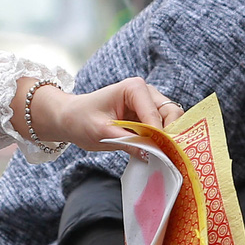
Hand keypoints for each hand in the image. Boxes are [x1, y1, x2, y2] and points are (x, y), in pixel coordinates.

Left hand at [26, 76, 181, 154]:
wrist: (72, 119)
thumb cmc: (82, 119)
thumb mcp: (102, 132)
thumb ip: (128, 141)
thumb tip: (151, 154)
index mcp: (134, 88)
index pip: (155, 114)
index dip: (159, 135)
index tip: (159, 154)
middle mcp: (146, 93)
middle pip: (172, 113)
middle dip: (171, 135)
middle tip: (166, 156)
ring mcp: (149, 104)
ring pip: (171, 122)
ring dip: (168, 139)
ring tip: (161, 156)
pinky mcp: (148, 117)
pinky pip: (163, 129)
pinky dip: (163, 141)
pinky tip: (156, 154)